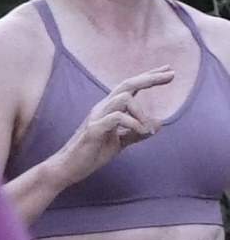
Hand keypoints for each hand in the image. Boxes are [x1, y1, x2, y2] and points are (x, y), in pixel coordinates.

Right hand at [55, 72, 171, 181]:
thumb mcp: (119, 142)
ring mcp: (97, 116)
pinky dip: (134, 124)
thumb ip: (137, 133)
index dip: (149, 77)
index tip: (168, 71)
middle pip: (128, 84)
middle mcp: (103, 107)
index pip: (131, 86)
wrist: (68, 168)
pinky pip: (118, 118)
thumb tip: (158, 125)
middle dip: (151, 78)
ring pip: (124, 98)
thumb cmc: (91, 153)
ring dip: (141, 113)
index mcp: (109, 108)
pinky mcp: (94, 129)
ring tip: (148, 130)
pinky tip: (142, 134)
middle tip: (172, 75)